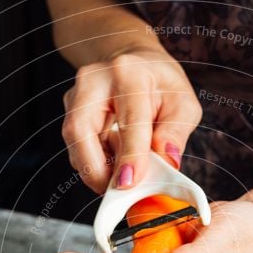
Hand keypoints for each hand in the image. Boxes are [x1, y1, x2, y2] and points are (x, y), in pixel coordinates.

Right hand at [61, 48, 202, 192]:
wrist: (133, 63)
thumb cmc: (160, 84)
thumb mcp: (182, 104)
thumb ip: (175, 134)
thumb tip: (165, 161)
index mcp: (130, 73)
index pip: (129, 121)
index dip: (129, 156)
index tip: (128, 183)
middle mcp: (94, 81)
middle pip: (81, 131)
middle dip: (96, 169)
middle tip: (116, 190)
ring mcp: (76, 95)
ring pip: (74, 143)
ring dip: (94, 168)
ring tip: (120, 173)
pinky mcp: (69, 110)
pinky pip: (76, 146)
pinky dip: (93, 162)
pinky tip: (112, 161)